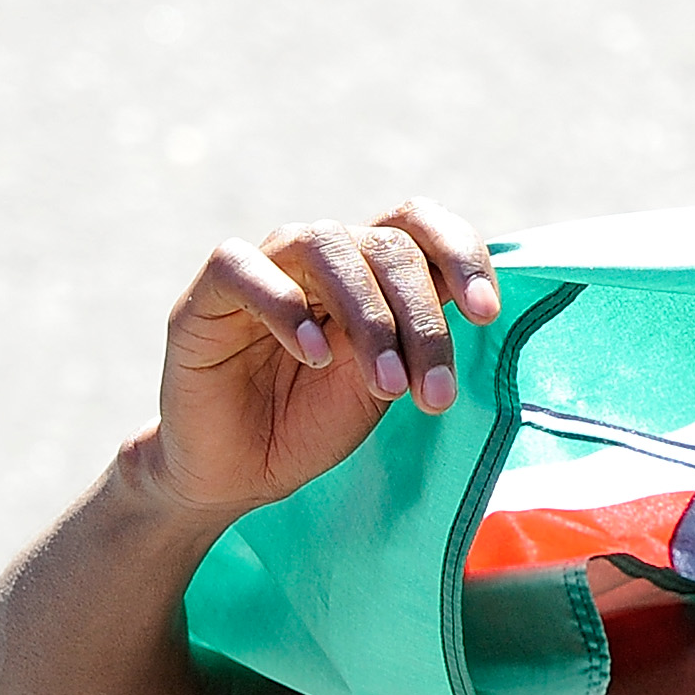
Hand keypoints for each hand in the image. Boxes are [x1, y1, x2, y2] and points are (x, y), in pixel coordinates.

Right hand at [136, 200, 499, 520]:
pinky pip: (243, 267)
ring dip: (368, 318)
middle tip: (434, 395)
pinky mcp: (208, 295)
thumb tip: (480, 305)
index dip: (458, 252)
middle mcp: (320, 256)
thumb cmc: (312, 423)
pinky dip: (285, 305)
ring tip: (384, 387)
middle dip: (421, 321)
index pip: (416, 223)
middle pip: (386, 246)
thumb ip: (420, 339)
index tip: (486, 313)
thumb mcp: (385, 383)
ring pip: (324, 243)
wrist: (235, 472)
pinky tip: (314, 355)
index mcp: (369, 271)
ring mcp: (264, 267)